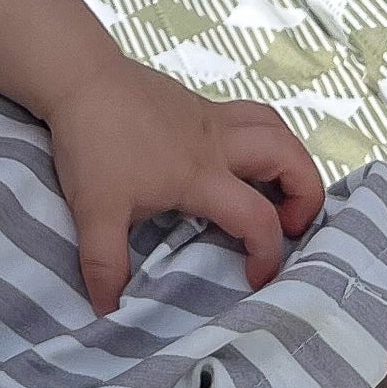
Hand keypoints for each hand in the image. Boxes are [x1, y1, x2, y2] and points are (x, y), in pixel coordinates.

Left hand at [42, 61, 325, 310]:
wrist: (79, 76)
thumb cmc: (92, 142)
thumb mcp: (94, 211)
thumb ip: (104, 264)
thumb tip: (109, 311)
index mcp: (202, 175)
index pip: (257, 218)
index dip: (268, 253)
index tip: (256, 278)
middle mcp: (217, 143)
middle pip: (290, 156)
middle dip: (307, 194)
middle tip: (291, 225)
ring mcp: (210, 118)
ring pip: (275, 127)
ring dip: (289, 158)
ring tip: (277, 190)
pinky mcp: (197, 104)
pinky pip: (248, 117)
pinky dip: (260, 139)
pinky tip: (235, 162)